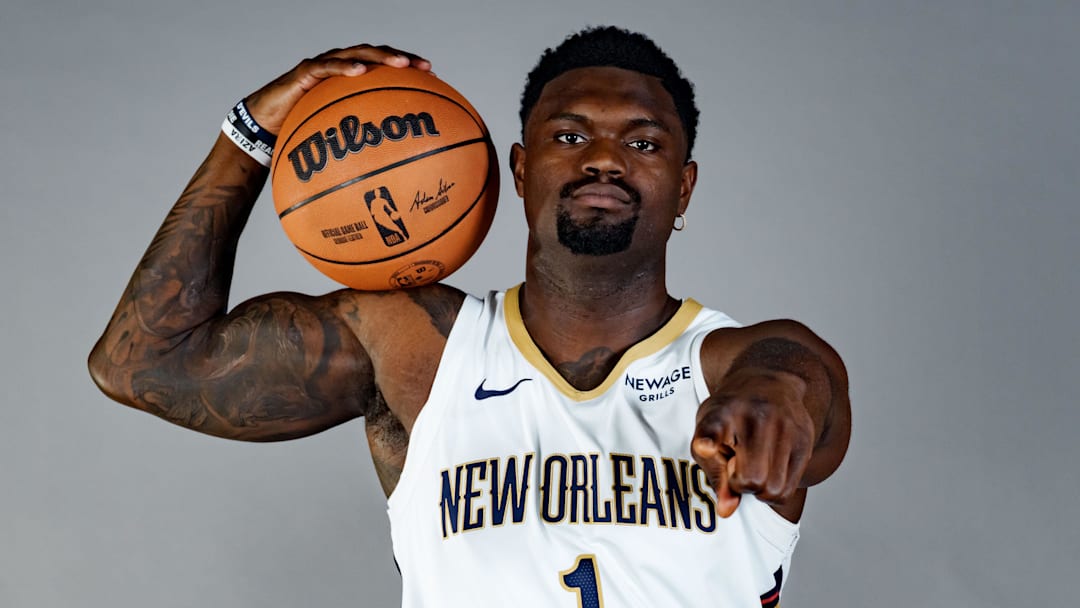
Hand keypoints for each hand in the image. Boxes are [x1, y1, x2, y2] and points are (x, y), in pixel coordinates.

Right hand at [244, 44, 431, 133]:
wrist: (265, 127)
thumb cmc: (302, 134)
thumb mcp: (337, 140)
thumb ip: (361, 145)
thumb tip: (391, 172)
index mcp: (351, 80)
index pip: (384, 67)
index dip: (408, 67)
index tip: (433, 75)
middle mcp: (340, 67)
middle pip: (376, 55)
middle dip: (402, 58)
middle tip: (425, 68)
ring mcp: (323, 66)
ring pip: (356, 54)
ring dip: (380, 57)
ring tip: (401, 64)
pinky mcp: (304, 72)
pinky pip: (326, 67)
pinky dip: (344, 68)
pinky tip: (361, 72)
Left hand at [691, 368, 815, 517]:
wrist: (768, 382)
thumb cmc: (730, 414)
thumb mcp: (708, 431)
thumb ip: (713, 471)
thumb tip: (727, 510)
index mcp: (722, 414)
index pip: (713, 429)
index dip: (707, 442)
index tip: (704, 446)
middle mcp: (757, 417)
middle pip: (751, 480)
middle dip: (740, 484)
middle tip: (737, 465)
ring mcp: (786, 427)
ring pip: (773, 490)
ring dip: (760, 489)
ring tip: (754, 465)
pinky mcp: (805, 440)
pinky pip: (789, 490)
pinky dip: (776, 489)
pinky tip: (769, 468)